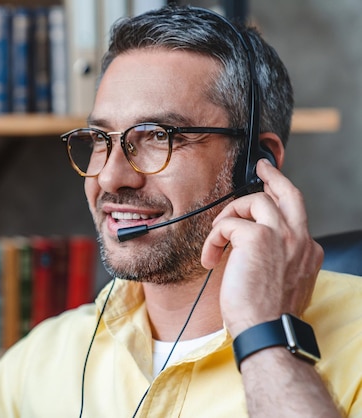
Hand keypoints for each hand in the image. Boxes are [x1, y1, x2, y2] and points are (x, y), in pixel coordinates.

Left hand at [201, 159, 323, 336]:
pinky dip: (213, 239)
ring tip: (217, 239)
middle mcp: (299, 238)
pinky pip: (227, 224)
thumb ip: (278, 260)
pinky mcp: (257, 237)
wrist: (267, 330)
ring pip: (254, 201)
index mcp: (307, 250)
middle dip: (274, 175)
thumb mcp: (282, 282)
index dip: (278, 201)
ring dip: (229, 215)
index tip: (270, 192)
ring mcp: (281, 235)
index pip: (294, 215)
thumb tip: (254, 249)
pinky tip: (210, 258)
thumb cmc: (267, 314)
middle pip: (288, 193)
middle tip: (261, 166)